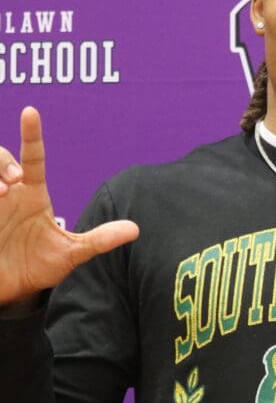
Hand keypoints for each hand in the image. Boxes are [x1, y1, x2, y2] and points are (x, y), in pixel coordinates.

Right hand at [0, 107, 138, 306]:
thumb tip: (135, 229)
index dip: (31, 133)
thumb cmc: (38, 267)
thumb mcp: (71, 254)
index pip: (33, 157)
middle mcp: (9, 192)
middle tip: (14, 181)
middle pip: (0, 157)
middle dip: (3, 162)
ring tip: (1, 191)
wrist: (10, 291)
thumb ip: (99, 240)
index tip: (30, 111)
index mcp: (33, 194)